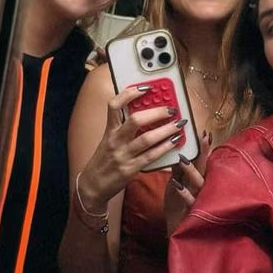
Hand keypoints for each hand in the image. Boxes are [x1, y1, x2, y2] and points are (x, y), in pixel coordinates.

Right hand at [75, 85, 190, 213]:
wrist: (93, 185)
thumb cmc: (104, 160)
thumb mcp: (109, 140)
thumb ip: (123, 128)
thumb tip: (147, 114)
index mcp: (109, 130)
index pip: (114, 105)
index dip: (129, 93)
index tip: (146, 87)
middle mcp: (115, 140)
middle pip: (135, 120)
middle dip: (156, 112)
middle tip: (171, 109)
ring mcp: (123, 155)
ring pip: (147, 138)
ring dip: (166, 130)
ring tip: (179, 124)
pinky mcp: (130, 169)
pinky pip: (151, 156)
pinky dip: (165, 147)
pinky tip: (175, 142)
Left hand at [164, 132, 212, 235]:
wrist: (177, 231)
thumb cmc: (178, 207)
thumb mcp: (176, 186)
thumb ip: (178, 172)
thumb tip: (176, 153)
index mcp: (199, 181)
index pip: (202, 162)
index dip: (204, 148)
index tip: (204, 133)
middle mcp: (203, 188)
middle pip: (205, 168)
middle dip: (204, 153)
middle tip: (203, 137)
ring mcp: (199, 200)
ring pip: (198, 183)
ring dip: (192, 171)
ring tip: (183, 159)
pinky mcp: (192, 212)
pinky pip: (190, 201)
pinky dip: (184, 193)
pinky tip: (177, 185)